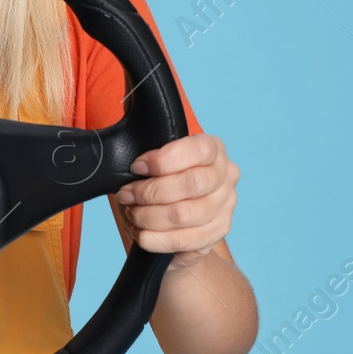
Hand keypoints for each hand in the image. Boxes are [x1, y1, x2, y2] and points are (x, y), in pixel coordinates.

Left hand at [113, 133, 237, 269]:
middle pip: (191, 184)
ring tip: (131, 214)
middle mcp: (226, 175)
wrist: (181, 211)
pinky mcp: (218, 231)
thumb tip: (127, 113)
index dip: (163, 160)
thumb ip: (146, 135)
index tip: (136, 167)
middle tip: (126, 195)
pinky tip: (141, 233)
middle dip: (150, 192)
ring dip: (149, 217)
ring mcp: (226, 205)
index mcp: (213, 148)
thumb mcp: (156, 151)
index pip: (197, 150)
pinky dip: (157, 239)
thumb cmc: (164, 175)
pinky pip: (186, 240)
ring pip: (185, 215)